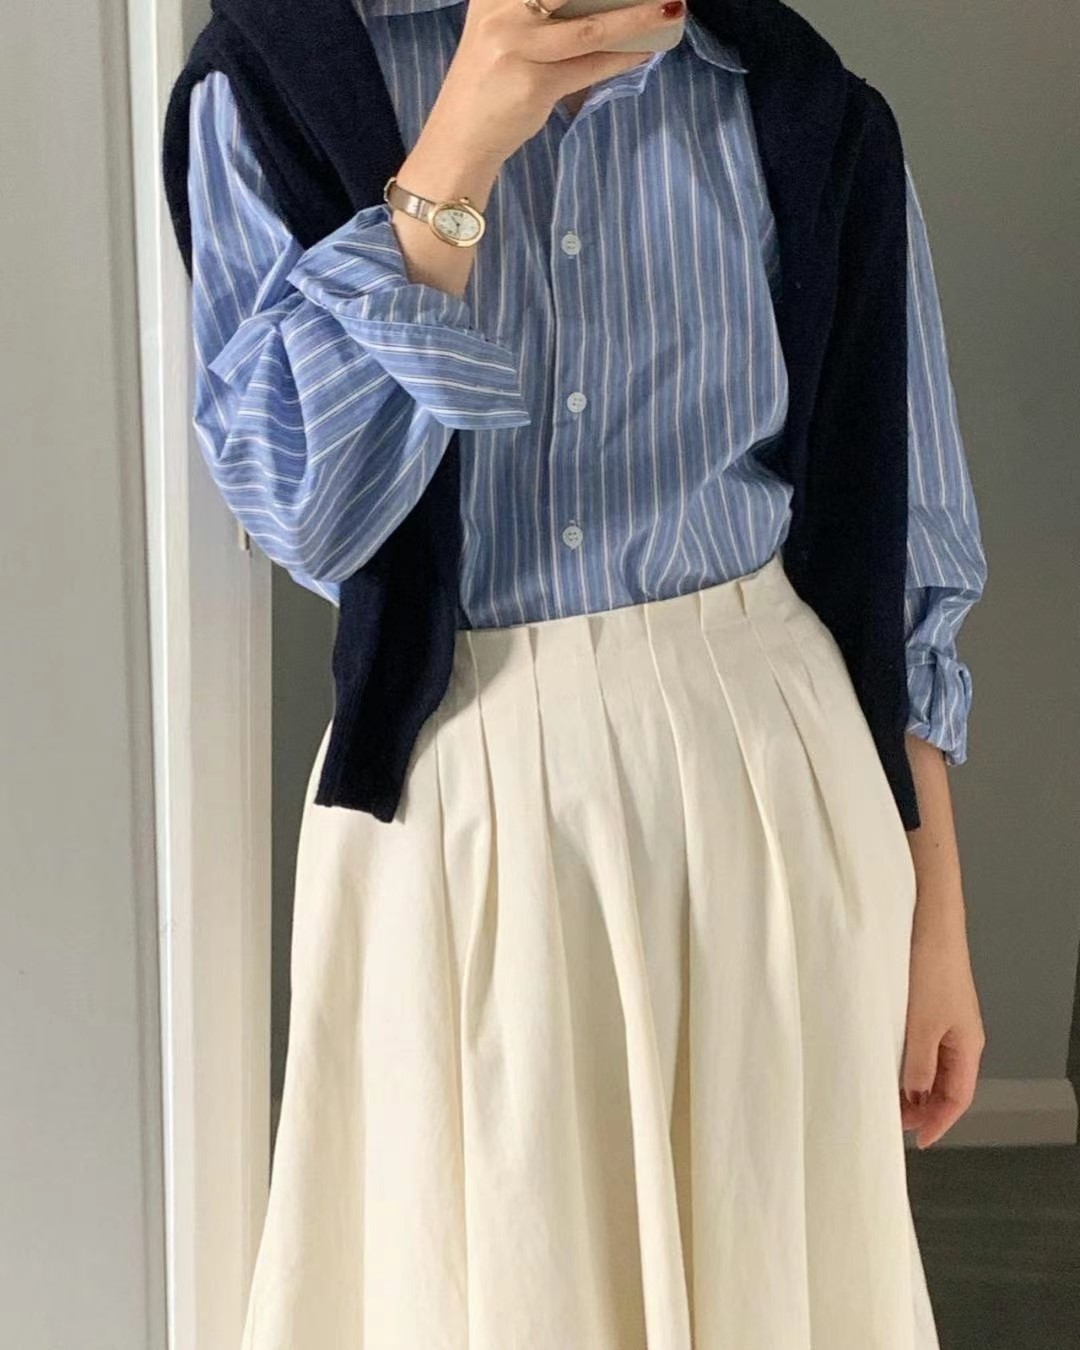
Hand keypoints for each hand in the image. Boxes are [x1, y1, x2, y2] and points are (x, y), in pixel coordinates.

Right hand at [425, 0, 685, 166]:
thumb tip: (598, 3)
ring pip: (590, 27)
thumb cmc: (487, 83)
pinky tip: (646, 50)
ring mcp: (519, 48)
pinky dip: (622, 58)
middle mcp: (503, 12)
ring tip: (670, 8)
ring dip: (637, 18)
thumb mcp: (500, 30)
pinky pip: (590, 67)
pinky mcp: (535, 85)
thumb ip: (532, 9)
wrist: (459, 139)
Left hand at [899, 898, 985, 1148]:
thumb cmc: (930, 970)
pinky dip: (907, 1061)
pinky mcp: (929, 1003)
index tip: (916, 1141)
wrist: (929, 921)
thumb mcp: (920, 1026)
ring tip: (886, 1097)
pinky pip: (922, 1044)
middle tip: (892, 1121)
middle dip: (923, 1107)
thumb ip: (917, 1066)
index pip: (958, 1098)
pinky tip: (886, 1063)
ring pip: (932, 1065)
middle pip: (946, 1084)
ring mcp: (945, 1019)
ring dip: (913, 1085)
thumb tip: (914, 1097)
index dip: (938, 1122)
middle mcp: (960, 1036)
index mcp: (967, 1045)